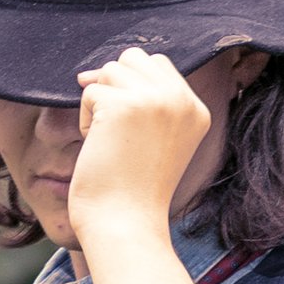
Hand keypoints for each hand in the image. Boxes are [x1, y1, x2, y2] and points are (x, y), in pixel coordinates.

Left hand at [66, 46, 225, 254]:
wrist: (127, 224)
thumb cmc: (133, 190)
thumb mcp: (155, 140)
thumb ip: (144, 101)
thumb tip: (92, 71)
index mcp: (197, 110)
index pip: (157, 66)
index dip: (132, 88)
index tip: (128, 129)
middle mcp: (182, 100)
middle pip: (134, 59)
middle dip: (115, 88)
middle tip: (118, 134)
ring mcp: (156, 100)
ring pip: (110, 70)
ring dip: (99, 103)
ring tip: (111, 142)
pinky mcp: (125, 105)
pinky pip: (89, 91)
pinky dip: (85, 120)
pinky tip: (99, 148)